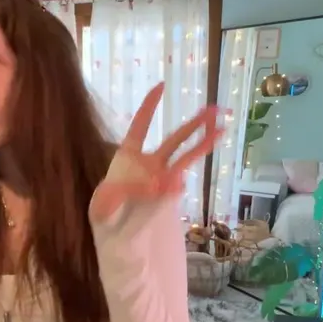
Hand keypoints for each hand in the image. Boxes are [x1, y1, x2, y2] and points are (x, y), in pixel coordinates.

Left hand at [92, 83, 223, 220]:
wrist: (112, 235)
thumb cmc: (103, 213)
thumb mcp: (101, 203)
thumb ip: (119, 194)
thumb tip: (150, 185)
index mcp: (129, 155)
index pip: (140, 125)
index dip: (149, 106)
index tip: (161, 86)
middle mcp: (150, 163)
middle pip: (174, 138)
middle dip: (193, 124)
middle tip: (213, 108)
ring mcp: (161, 179)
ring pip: (185, 158)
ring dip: (202, 145)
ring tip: (221, 131)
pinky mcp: (167, 197)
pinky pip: (176, 187)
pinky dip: (176, 185)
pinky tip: (174, 187)